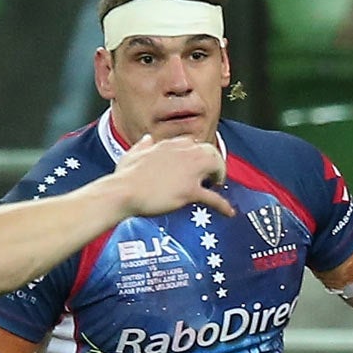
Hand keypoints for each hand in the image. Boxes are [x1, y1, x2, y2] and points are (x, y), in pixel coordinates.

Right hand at [115, 135, 235, 219]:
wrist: (123, 192)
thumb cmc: (124, 177)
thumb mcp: (132, 154)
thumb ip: (143, 146)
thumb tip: (148, 139)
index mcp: (168, 145)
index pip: (190, 143)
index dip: (196, 154)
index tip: (195, 163)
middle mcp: (182, 153)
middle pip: (209, 151)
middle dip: (214, 162)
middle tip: (212, 175)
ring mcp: (188, 172)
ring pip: (216, 165)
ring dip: (220, 174)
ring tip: (218, 184)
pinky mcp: (189, 191)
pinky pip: (213, 197)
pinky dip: (223, 205)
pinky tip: (229, 212)